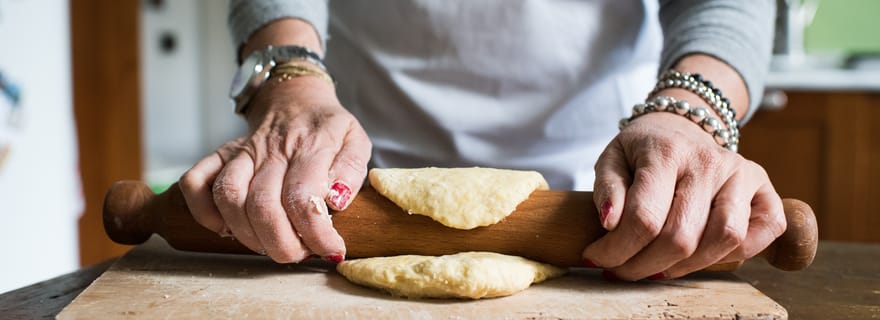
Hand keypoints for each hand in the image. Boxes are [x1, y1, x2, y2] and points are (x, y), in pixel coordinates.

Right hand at [179, 76, 371, 262]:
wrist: (295, 99)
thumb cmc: (328, 128)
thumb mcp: (356, 141)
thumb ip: (351, 170)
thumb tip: (336, 201)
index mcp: (309, 146)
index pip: (303, 197)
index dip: (316, 234)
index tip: (330, 251)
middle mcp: (271, 150)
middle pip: (262, 206)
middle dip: (282, 244)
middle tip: (300, 254)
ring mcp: (242, 152)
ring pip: (228, 198)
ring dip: (248, 235)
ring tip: (271, 245)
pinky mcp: (220, 155)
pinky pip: (195, 182)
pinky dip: (204, 212)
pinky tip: (226, 228)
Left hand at [584, 112, 785, 279]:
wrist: (681, 126)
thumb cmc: (643, 150)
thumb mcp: (612, 159)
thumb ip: (607, 189)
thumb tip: (610, 222)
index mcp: (667, 152)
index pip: (644, 217)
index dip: (616, 249)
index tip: (596, 258)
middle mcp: (710, 161)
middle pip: (681, 237)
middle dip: (643, 266)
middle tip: (621, 270)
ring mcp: (742, 174)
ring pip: (724, 239)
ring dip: (685, 267)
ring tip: (656, 268)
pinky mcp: (765, 190)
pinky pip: (763, 234)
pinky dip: (737, 255)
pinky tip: (700, 256)